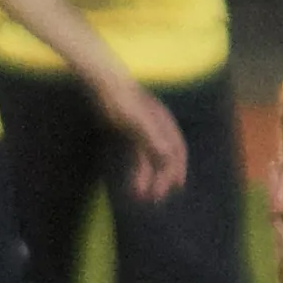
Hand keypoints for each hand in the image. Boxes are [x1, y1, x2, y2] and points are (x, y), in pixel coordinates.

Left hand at [104, 77, 188, 203]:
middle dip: (161, 179)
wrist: (104, 83)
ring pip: (150, 161)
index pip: (177, 150)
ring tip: (140, 197)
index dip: (178, 168)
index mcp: (164, 125)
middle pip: (164, 159)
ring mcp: (143, 132)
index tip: (176, 186)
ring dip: (148, 179)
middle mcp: (157, 129)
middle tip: (155, 199)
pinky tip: (133, 185)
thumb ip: (152, 137)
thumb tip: (167, 156)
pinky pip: (138, 158)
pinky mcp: (130, 133)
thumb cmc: (121, 99)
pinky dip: (137, 172)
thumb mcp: (136, 120)